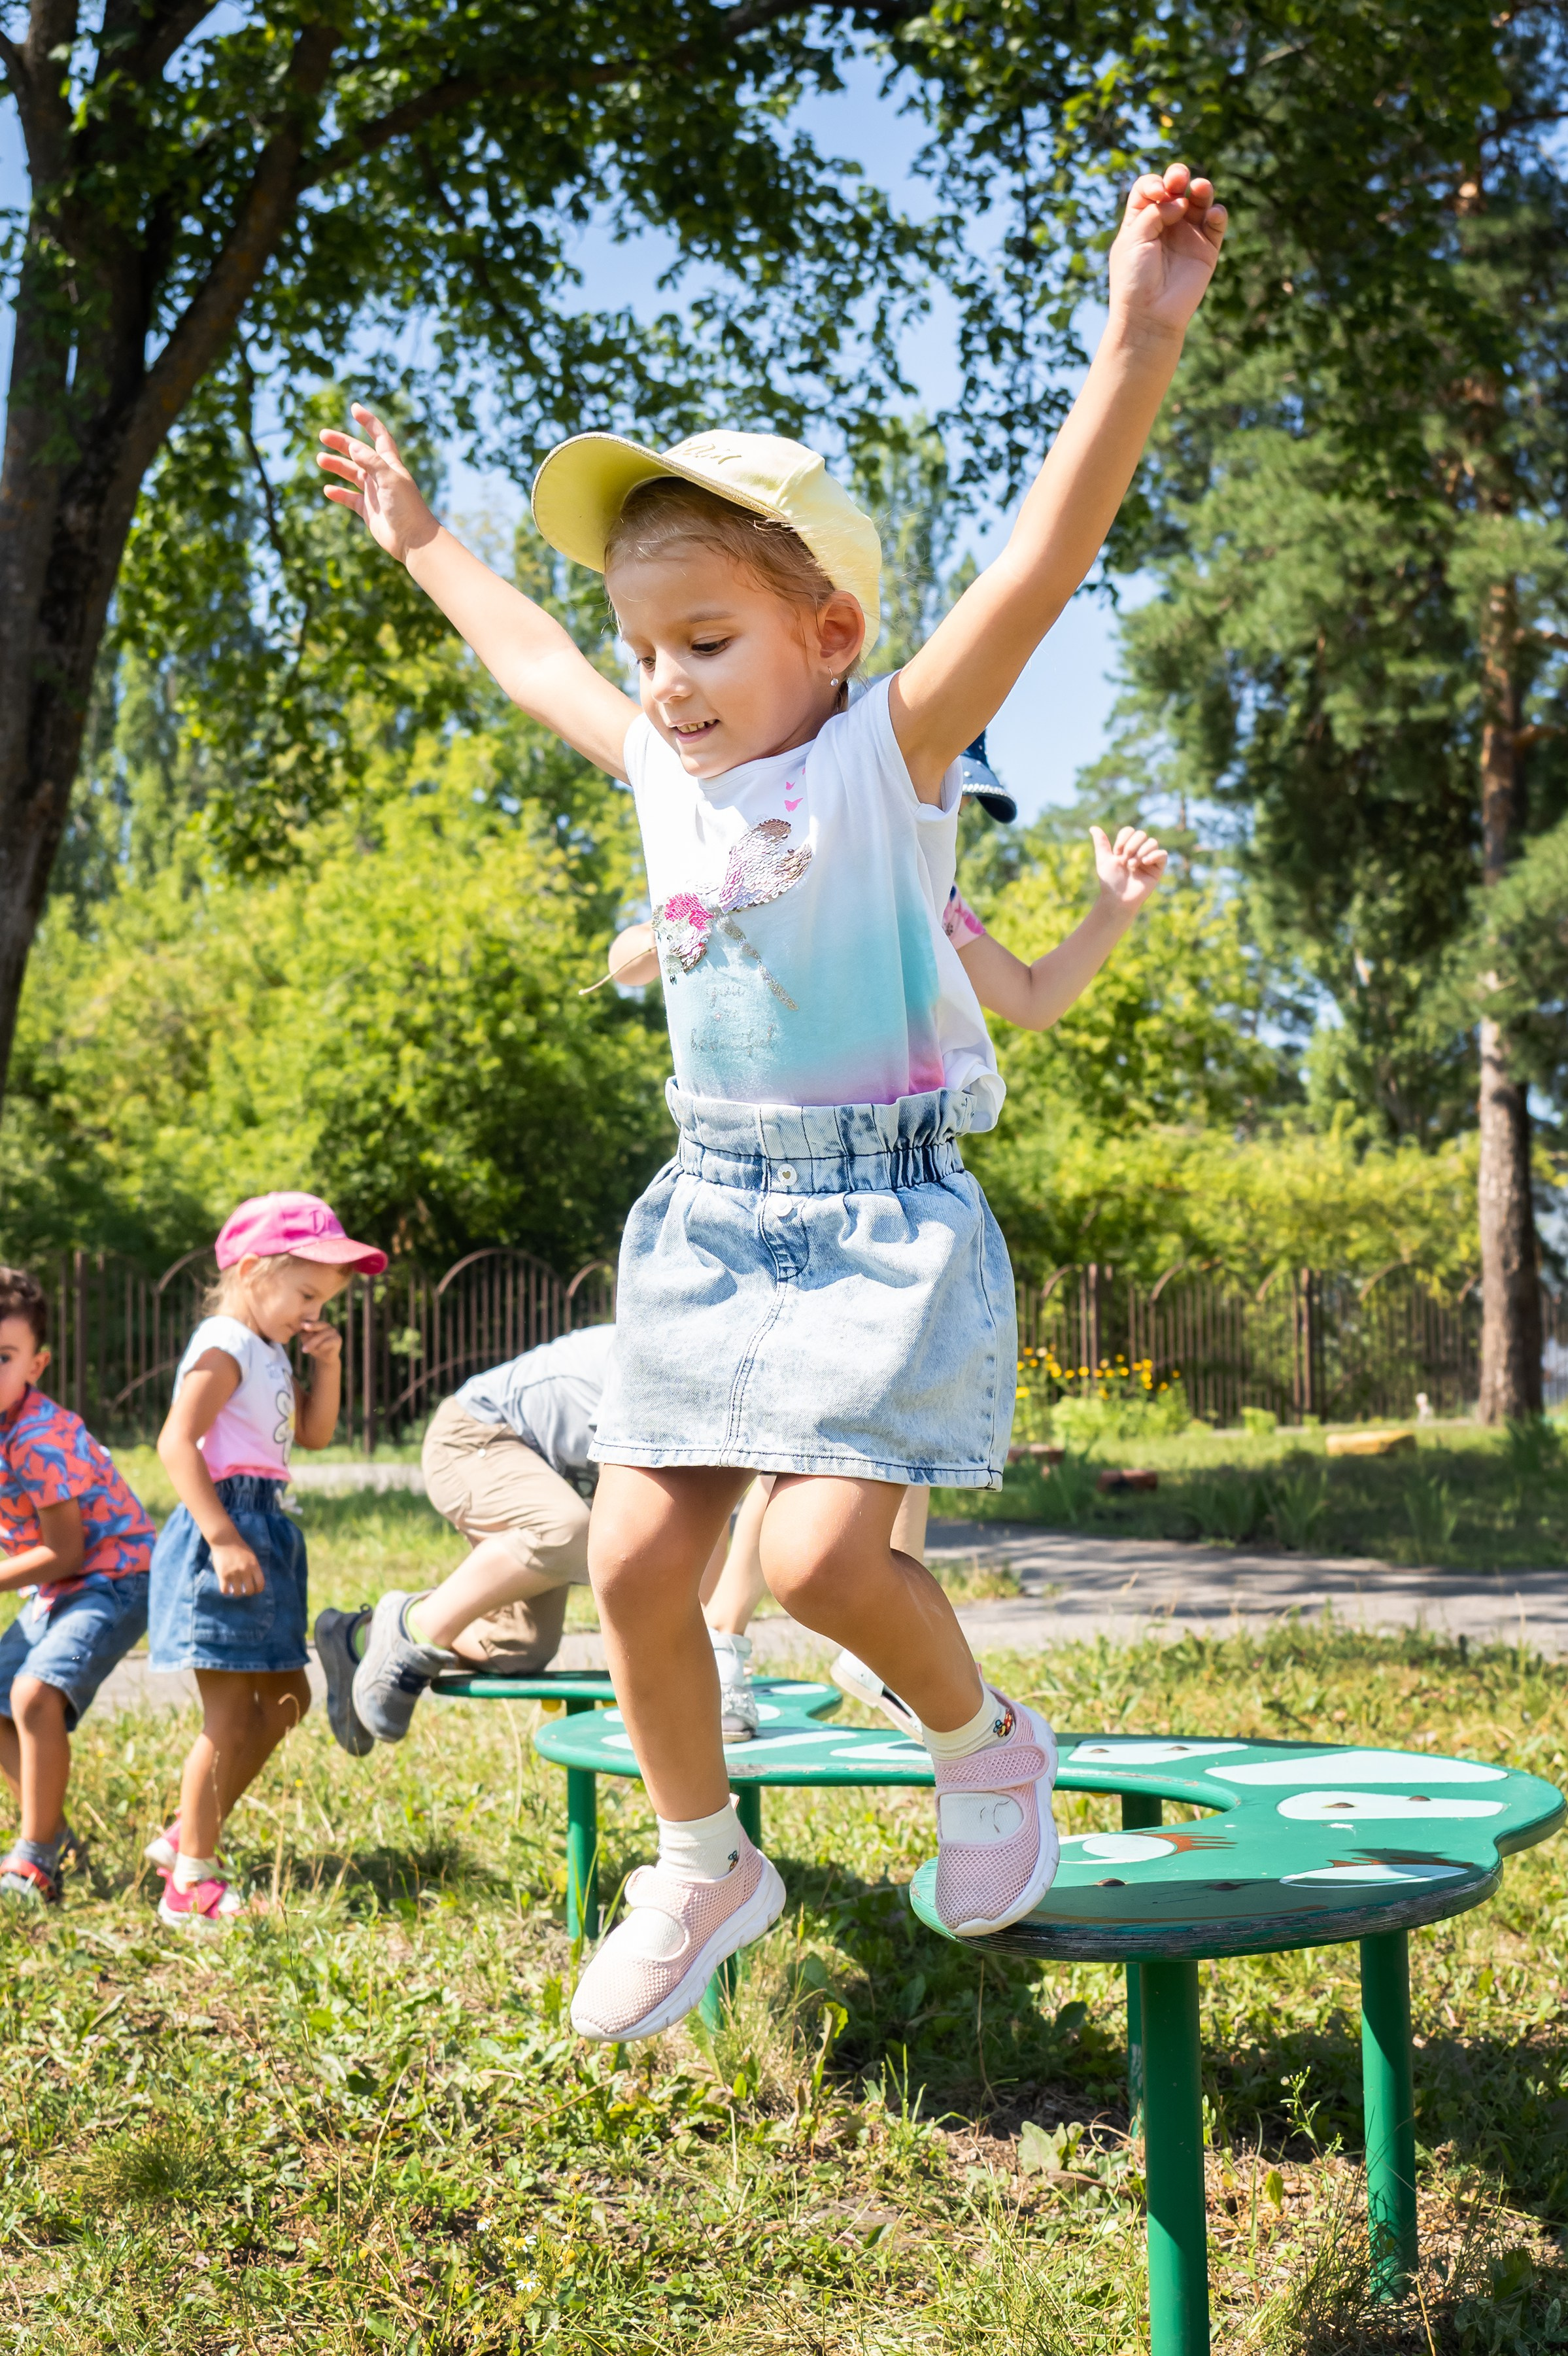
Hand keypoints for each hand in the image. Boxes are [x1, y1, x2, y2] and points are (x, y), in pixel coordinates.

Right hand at [213, 1540, 264, 1598]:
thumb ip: (254, 1568)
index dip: (258, 1590)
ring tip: (235, 1589)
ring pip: (237, 1593)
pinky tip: (227, 1588)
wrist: (225, 1540)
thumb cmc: (239, 1547)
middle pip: (249, 1591)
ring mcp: (233, 1574)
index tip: (255, 1590)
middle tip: (244, 1590)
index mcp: (254, 1566)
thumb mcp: (252, 1556)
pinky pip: (225, 1590)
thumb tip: (256, 1582)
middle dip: (248, 1593)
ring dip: (237, 1593)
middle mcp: (245, 1571)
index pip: (260, 1584)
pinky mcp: (223, 1575)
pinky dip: (226, 1592)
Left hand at [298, 1318, 342, 1366]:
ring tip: (304, 1350)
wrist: (325, 1359)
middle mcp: (328, 1326)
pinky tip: (317, 1350)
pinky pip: (329, 1342)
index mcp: (320, 1325)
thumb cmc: (314, 1348)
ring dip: (312, 1343)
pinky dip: (321, 1346)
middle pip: (319, 1325)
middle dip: (312, 1326)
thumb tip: (301, 1327)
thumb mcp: (307, 1340)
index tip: (302, 1324)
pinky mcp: (338, 1339)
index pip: (314, 1321)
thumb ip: (305, 1333)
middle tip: (304, 1327)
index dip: (309, 1322)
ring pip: (322, 1335)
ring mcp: (334, 1332)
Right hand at [317, 405, 439, 564]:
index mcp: (390, 464)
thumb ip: (372, 462)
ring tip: (320, 459)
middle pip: (359, 453)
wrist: (413, 540)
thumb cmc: (406, 508)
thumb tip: (353, 446)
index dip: (368, 422)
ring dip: (337, 466)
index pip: (379, 436)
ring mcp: (374, 493)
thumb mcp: (390, 479)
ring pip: (352, 474)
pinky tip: (327, 489)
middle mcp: (382, 476)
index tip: (354, 408)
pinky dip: (339, 493)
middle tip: (323, 435)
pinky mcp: (369, 511)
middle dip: (342, 443)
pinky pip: (350, 499)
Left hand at [1091, 824, 1167, 912]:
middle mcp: (1139, 851)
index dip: (1123, 839)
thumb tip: (1093, 827)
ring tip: (1132, 865)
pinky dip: (1154, 855)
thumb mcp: (1103, 860)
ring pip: (1152, 842)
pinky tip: (1144, 863)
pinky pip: (1163, 854)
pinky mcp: (1158, 869)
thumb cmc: (1110, 881)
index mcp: (1127, 847)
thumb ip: (1101, 843)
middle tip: (1124, 860)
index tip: (1116, 853)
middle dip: (1131, 845)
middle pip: (1141, 834)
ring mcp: (1149, 859)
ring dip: (1140, 851)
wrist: (1117, 898)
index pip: (1130, 831)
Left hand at [1107, 163, 1226, 340]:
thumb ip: (1154, 212)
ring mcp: (1186, 235)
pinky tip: (1213, 214)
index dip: (1155, 183)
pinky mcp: (1206, 249)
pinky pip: (1216, 223)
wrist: (1150, 316)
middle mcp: (1165, 224)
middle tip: (1179, 181)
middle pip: (1176, 187)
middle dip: (1178, 176)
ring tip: (1200, 189)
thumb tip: (1179, 200)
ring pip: (1198, 200)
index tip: (1158, 193)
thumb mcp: (1133, 239)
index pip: (1150, 188)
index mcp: (1141, 220)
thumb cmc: (1134, 279)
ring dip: (1201, 189)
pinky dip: (1218, 214)